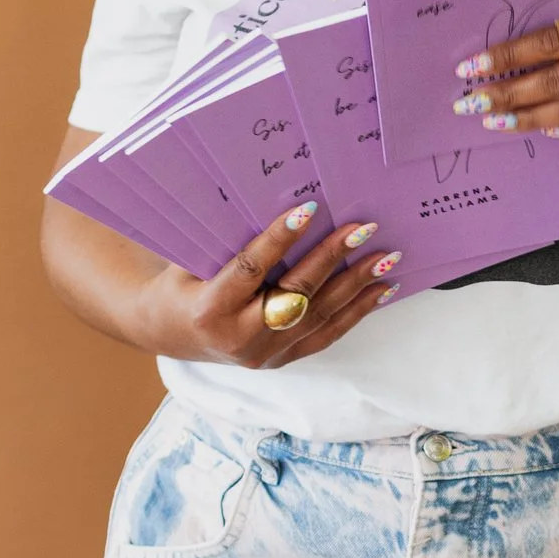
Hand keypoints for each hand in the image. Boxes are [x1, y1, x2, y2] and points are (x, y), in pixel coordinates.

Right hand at [138, 201, 394, 368]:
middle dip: (332, 258)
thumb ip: (230, 239)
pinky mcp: (284, 359)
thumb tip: (279, 198)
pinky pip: (328, 334)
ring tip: (386, 258)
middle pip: (295, 294)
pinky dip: (357, 310)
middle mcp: (241, 337)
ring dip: (357, 285)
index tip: (309, 209)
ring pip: (320, 317)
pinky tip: (381, 289)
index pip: (251, 269)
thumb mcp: (193, 259)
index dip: (279, 239)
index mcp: (211, 310)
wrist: (172, 332)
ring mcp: (266, 353)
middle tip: (363, 229)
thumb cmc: (184, 282)